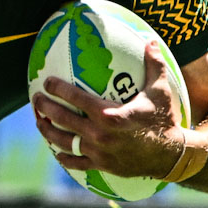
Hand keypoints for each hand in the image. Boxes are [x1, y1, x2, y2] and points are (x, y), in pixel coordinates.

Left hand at [30, 46, 184, 179]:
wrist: (171, 156)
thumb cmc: (165, 120)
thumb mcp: (160, 91)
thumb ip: (153, 65)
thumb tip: (150, 40)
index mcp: (109, 114)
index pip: (76, 98)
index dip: (58, 89)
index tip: (47, 81)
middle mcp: (99, 134)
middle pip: (63, 119)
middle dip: (45, 108)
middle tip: (36, 100)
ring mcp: (98, 152)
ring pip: (64, 142)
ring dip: (48, 132)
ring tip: (39, 122)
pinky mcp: (101, 166)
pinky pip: (76, 162)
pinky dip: (64, 157)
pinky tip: (56, 152)